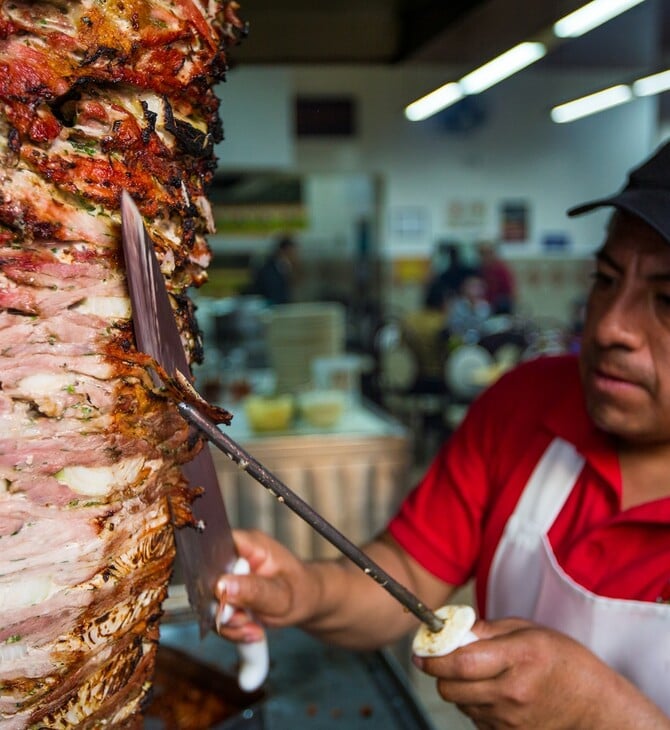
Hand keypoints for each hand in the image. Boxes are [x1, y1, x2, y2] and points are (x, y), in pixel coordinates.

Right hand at [215, 529, 318, 643]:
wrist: (306, 603)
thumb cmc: (302, 591)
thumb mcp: (283, 595)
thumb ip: (254, 590)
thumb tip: (222, 586)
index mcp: (250, 545)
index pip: (216, 547)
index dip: (211, 572)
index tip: (222, 597)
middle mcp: (236, 557)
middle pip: (208, 580)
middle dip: (223, 608)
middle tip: (245, 621)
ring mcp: (230, 576)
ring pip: (210, 602)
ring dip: (229, 624)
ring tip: (253, 629)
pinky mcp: (228, 594)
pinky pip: (216, 615)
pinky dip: (231, 629)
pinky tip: (250, 631)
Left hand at [414, 617, 668, 728]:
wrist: (595, 706)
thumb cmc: (564, 660)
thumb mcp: (529, 631)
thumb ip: (488, 630)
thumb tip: (453, 630)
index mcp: (518, 658)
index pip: (461, 662)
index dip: (433, 657)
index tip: (421, 651)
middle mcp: (512, 692)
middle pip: (452, 689)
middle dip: (439, 674)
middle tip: (441, 660)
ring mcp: (511, 720)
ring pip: (461, 704)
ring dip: (458, 689)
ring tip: (478, 675)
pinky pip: (475, 720)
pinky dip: (474, 705)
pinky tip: (491, 693)